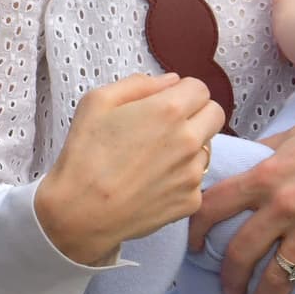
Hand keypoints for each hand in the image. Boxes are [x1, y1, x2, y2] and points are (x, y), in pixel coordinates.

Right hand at [36, 74, 225, 265]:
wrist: (80, 212)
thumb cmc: (84, 155)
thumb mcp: (97, 102)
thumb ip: (139, 84)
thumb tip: (171, 81)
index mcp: (169, 110)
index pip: (200, 88)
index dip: (182, 92)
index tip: (167, 102)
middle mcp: (189, 140)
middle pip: (215, 114)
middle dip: (196, 113)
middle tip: (168, 125)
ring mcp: (192, 173)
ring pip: (207, 147)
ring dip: (191, 147)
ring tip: (155, 157)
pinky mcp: (191, 200)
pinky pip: (196, 180)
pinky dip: (180, 178)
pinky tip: (153, 182)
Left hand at [187, 104, 294, 293]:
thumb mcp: (293, 135)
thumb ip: (264, 154)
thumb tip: (242, 163)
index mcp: (266, 176)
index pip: (214, 206)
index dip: (196, 229)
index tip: (194, 246)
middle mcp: (284, 206)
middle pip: (241, 252)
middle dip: (230, 279)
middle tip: (230, 292)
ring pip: (277, 277)